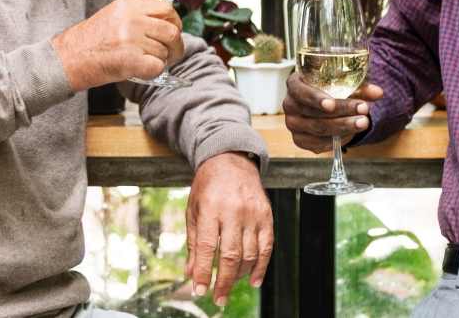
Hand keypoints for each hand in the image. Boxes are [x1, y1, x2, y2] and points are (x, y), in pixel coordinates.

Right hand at [50, 0, 183, 90]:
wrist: (66, 60)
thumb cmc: (88, 42)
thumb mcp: (113, 16)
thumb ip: (138, 16)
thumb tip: (166, 23)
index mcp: (127, 6)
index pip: (166, 8)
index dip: (175, 22)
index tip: (173, 31)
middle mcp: (131, 20)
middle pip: (171, 30)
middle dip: (176, 46)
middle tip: (171, 54)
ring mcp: (131, 39)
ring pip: (164, 51)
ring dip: (160, 61)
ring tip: (145, 63)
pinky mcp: (130, 60)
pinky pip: (157, 67)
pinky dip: (153, 72)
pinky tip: (141, 71)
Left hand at [185, 152, 272, 306]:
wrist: (231, 160)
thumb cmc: (208, 186)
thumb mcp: (193, 210)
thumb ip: (193, 242)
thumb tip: (191, 273)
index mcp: (211, 207)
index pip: (207, 246)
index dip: (203, 271)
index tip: (200, 290)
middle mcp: (234, 210)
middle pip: (230, 254)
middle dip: (223, 281)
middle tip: (217, 298)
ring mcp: (253, 213)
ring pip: (249, 253)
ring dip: (240, 276)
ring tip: (230, 287)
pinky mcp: (266, 215)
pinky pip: (267, 246)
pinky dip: (261, 266)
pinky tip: (254, 280)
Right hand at [283, 72, 383, 151]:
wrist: (322, 105)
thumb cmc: (331, 90)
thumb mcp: (344, 85)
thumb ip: (361, 88)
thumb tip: (378, 93)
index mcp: (294, 84)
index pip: (300, 91)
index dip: (314, 98)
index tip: (330, 104)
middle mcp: (289, 104)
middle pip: (313, 112)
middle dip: (341, 112)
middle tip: (363, 110)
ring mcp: (293, 124)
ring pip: (318, 128)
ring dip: (343, 126)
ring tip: (363, 122)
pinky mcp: (299, 140)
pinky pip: (317, 144)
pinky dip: (336, 139)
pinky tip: (351, 133)